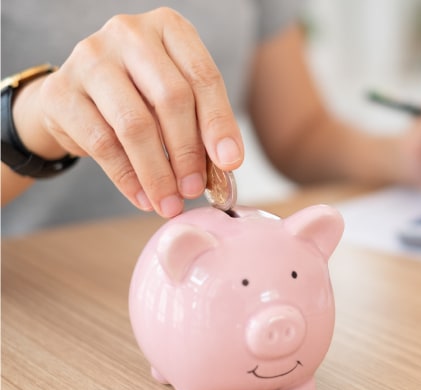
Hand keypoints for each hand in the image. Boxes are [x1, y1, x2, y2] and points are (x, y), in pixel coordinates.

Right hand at [17, 7, 243, 216]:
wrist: (77, 96)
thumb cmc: (140, 94)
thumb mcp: (177, 96)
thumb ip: (202, 122)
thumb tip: (226, 164)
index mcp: (168, 27)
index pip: (203, 77)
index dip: (219, 123)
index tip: (230, 162)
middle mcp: (129, 33)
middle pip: (171, 98)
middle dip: (188, 152)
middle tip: (195, 188)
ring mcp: (90, 58)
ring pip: (135, 124)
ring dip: (158, 172)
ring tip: (170, 202)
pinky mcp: (61, 92)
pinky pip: (102, 144)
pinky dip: (128, 178)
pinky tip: (143, 197)